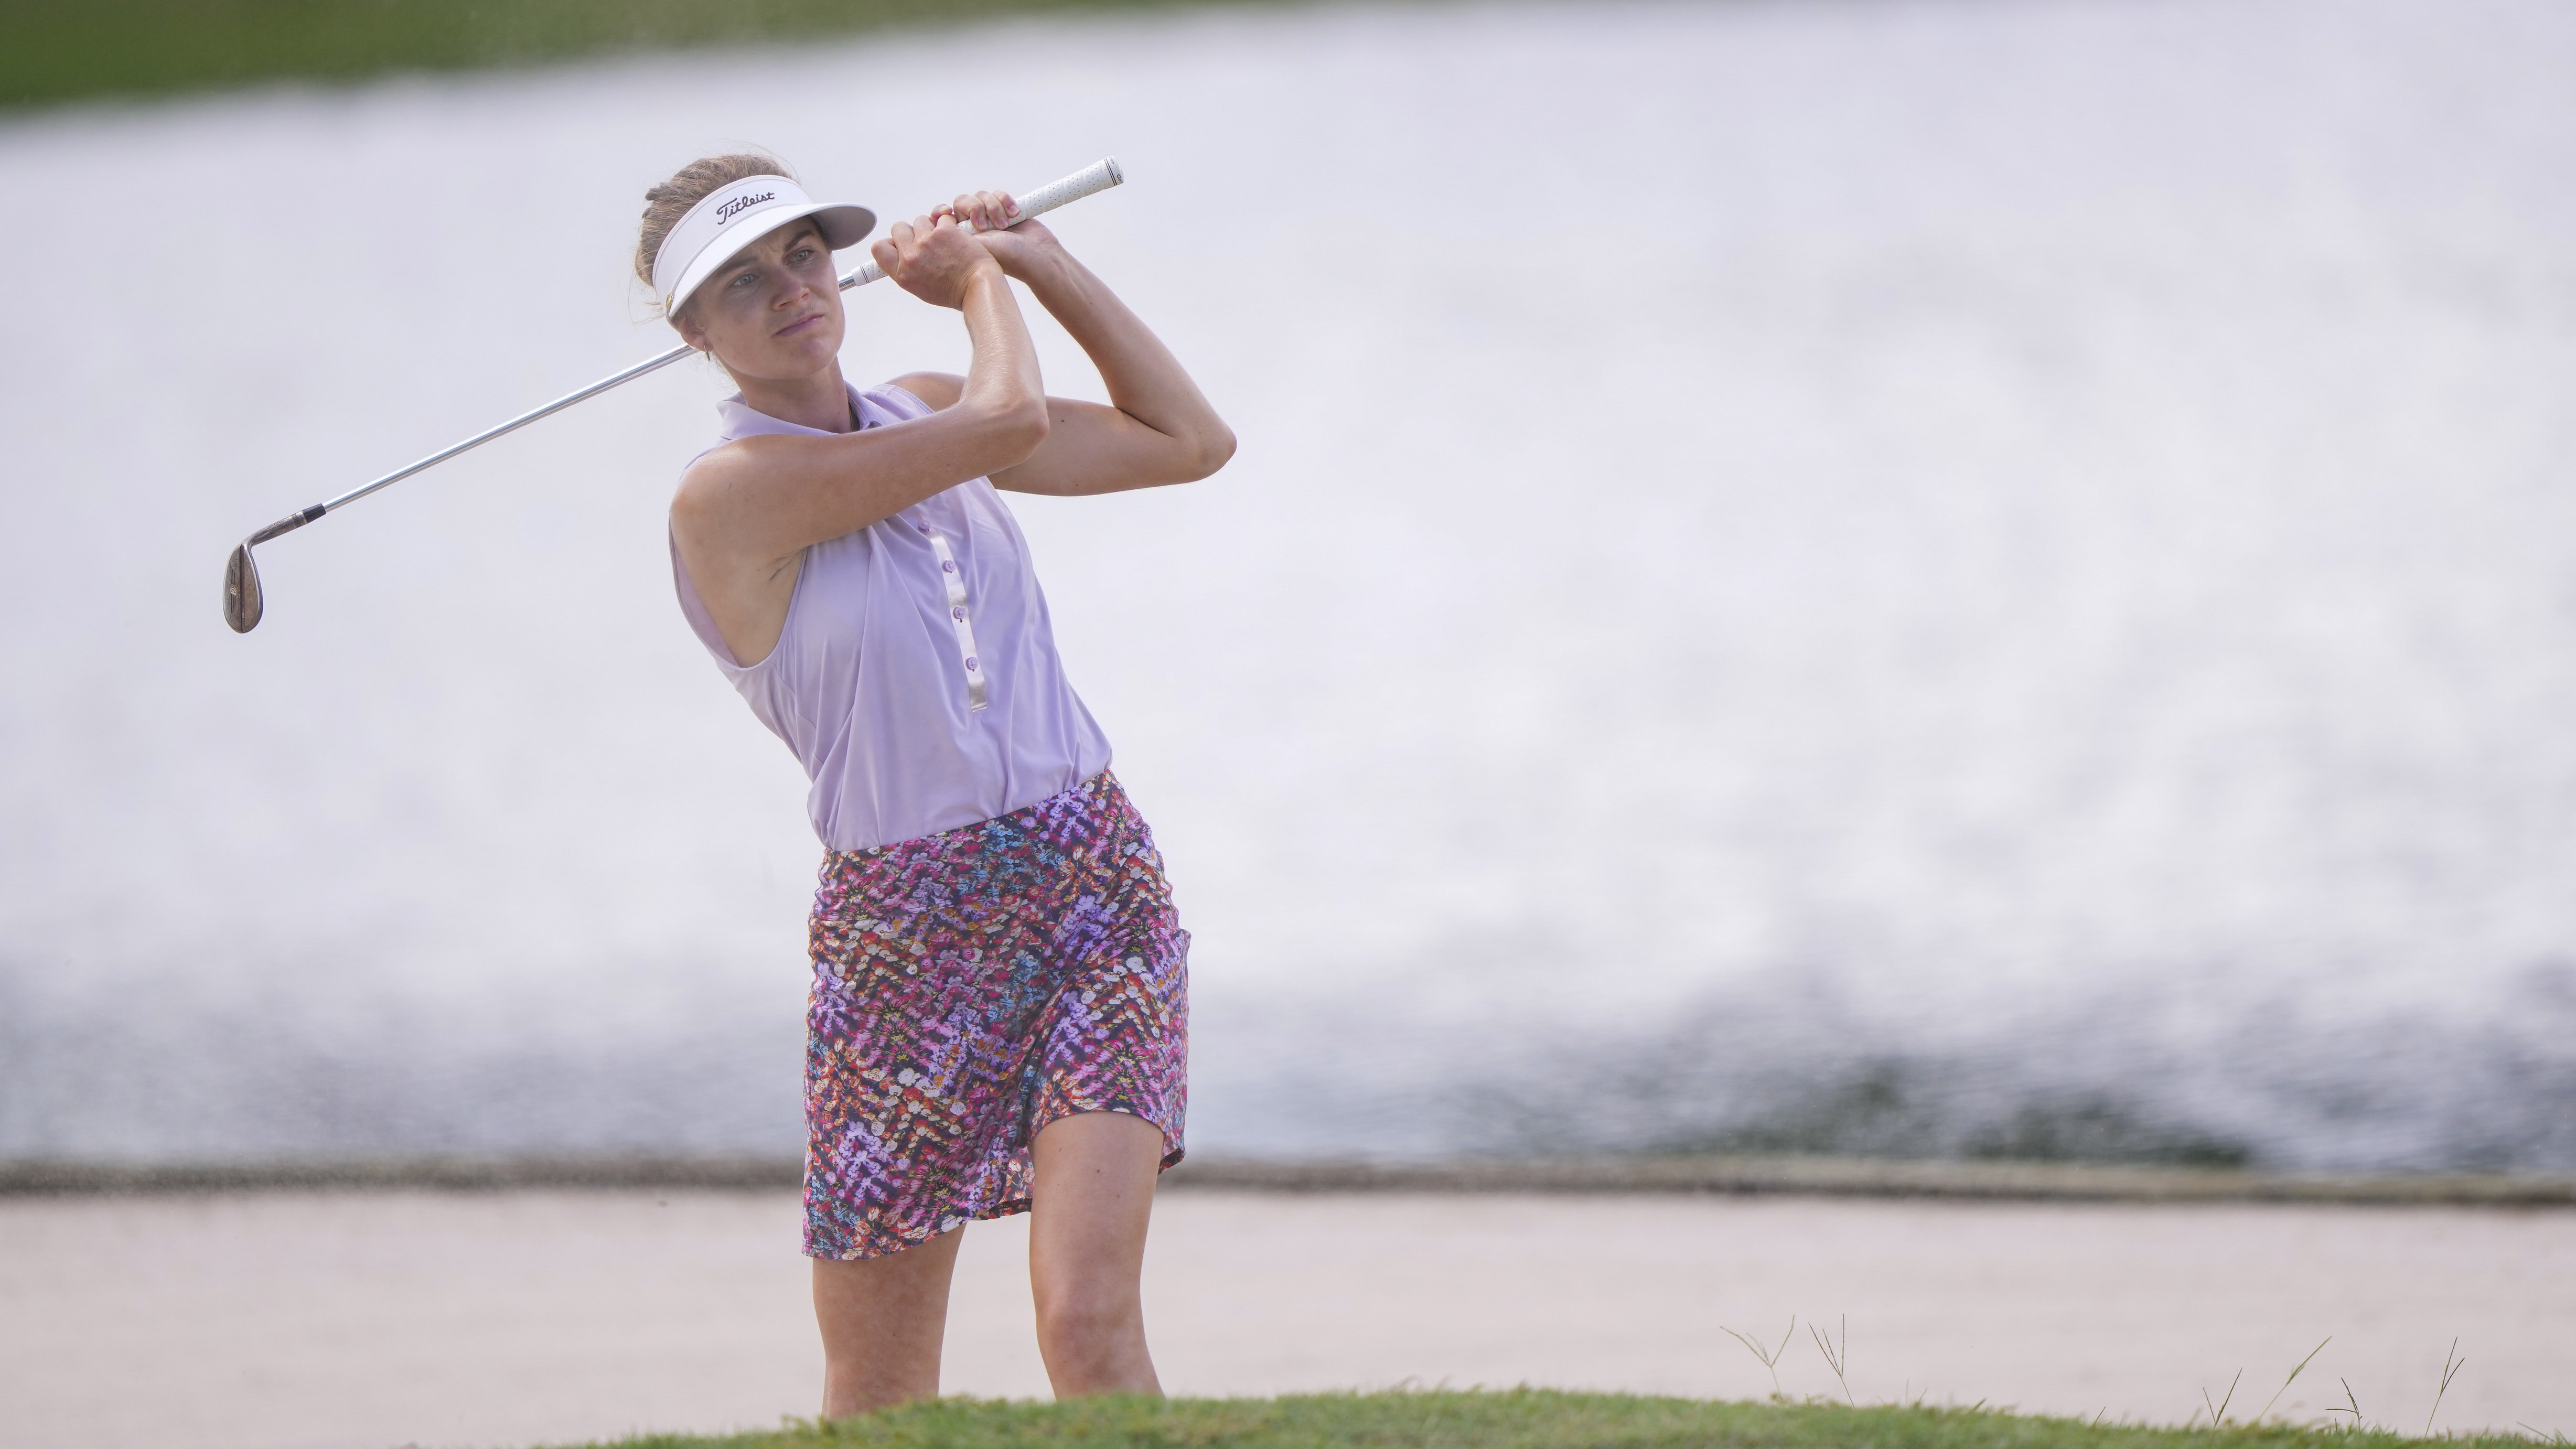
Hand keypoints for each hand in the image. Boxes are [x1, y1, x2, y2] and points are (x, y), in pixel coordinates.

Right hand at [870, 210, 1002, 309]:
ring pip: (921, 220)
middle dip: (912, 231)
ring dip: (932, 226)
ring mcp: (926, 242)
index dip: (890, 243)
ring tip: (946, 241)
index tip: (899, 244)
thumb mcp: (922, 288)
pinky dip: (950, 224)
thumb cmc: (957, 291)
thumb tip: (900, 256)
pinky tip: (958, 236)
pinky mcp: (944, 232)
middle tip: (927, 240)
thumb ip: (909, 271)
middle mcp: (911, 258)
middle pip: (898, 228)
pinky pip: (942, 217)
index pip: (879, 248)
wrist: (979, 288)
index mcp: (903, 274)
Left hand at [933, 190, 1062, 279]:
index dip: (942, 212)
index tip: (945, 213)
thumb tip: (938, 221)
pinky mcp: (1005, 209)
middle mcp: (974, 225)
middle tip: (984, 225)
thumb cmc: (1006, 257)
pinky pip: (998, 194)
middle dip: (974, 208)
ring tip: (1004, 225)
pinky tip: (1014, 215)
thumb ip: (953, 235)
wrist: (1035, 254)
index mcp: (962, 237)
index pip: (944, 216)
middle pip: (962, 201)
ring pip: (981, 196)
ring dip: (993, 207)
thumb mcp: (973, 247)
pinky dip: (1006, 201)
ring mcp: (990, 217)